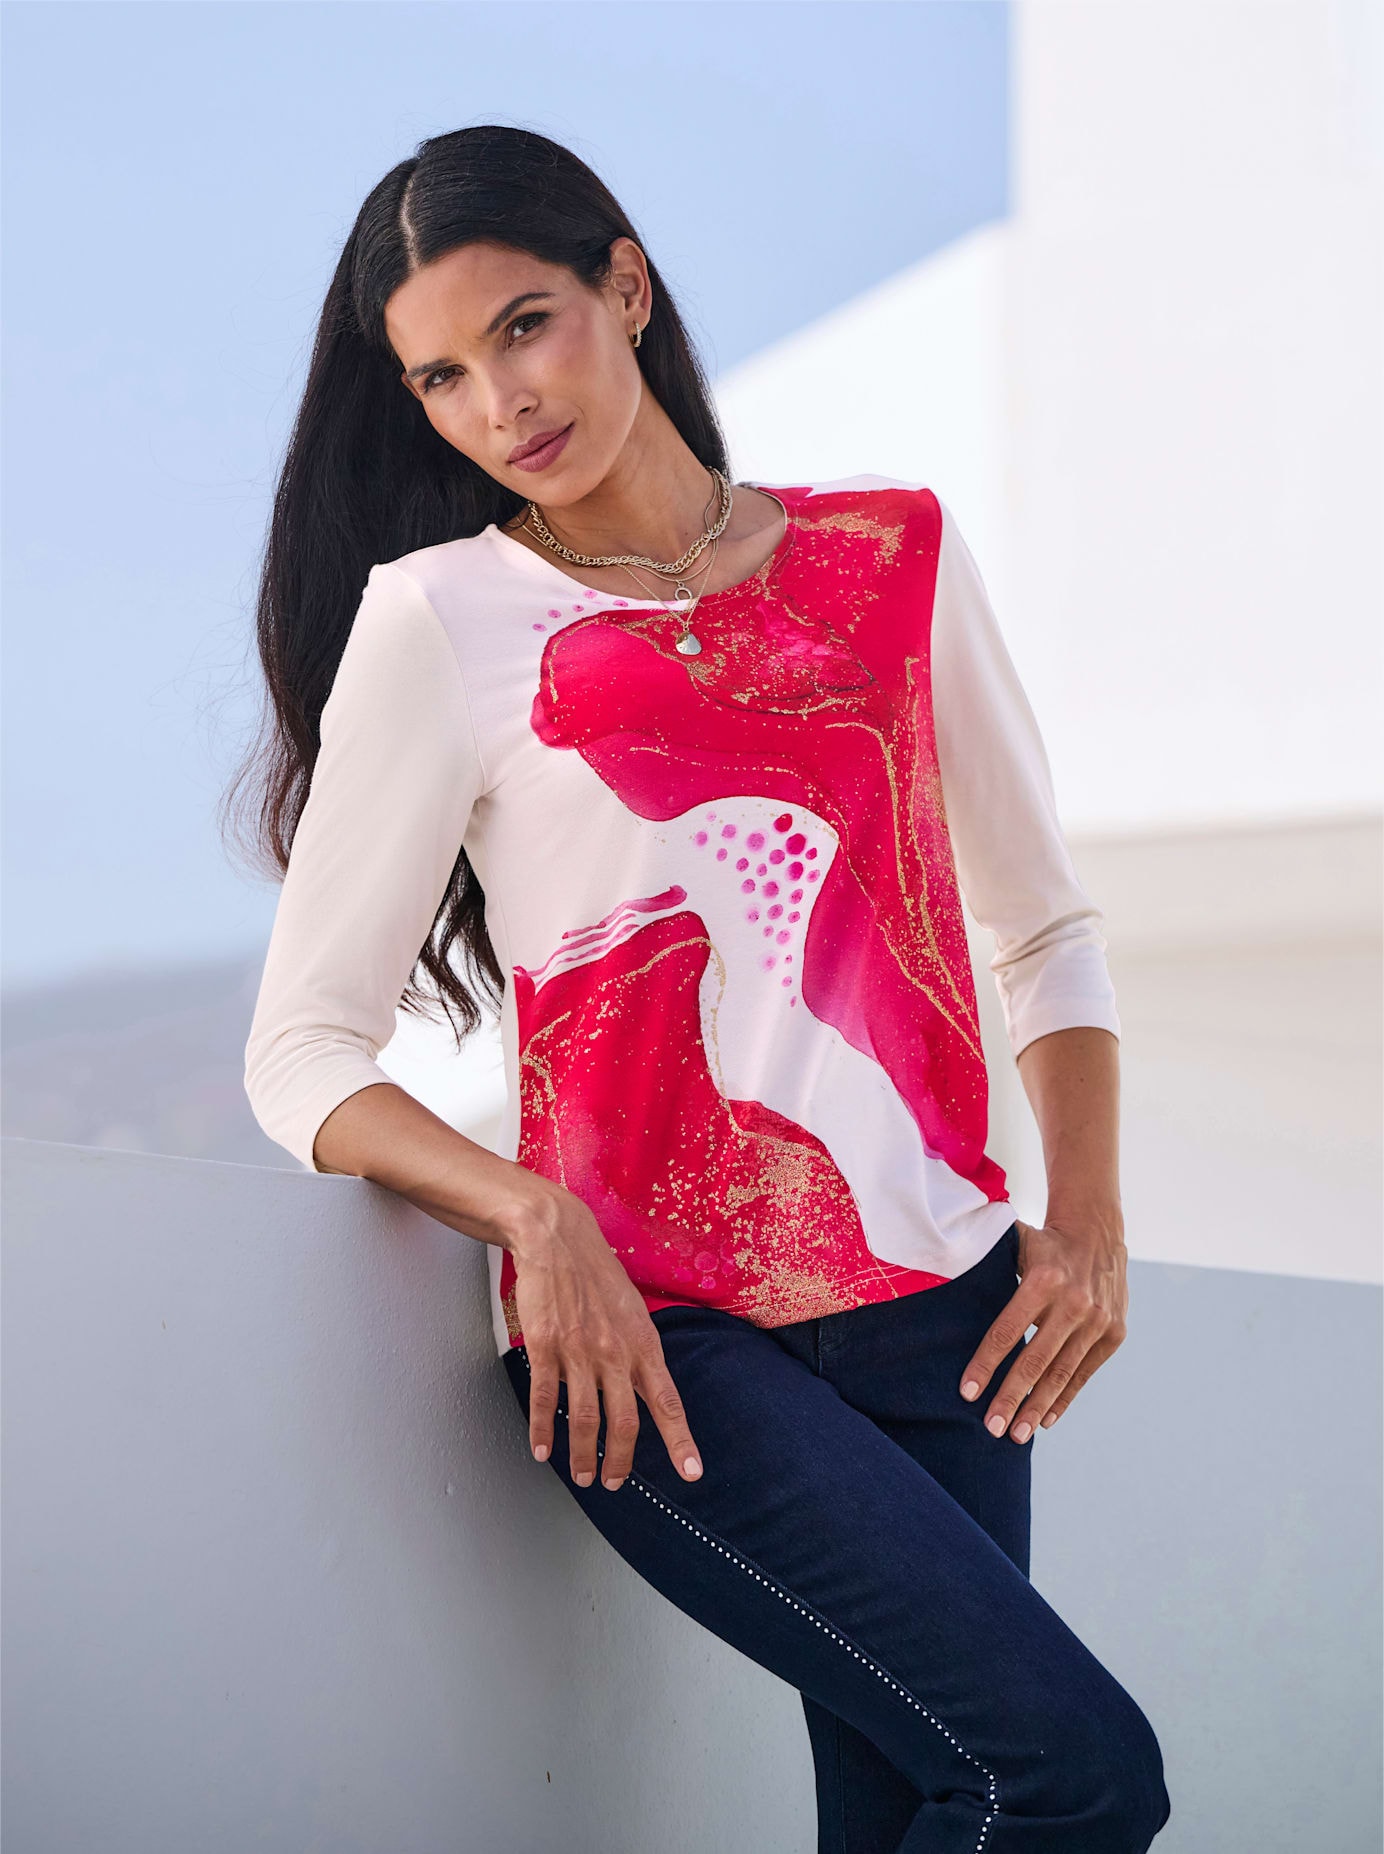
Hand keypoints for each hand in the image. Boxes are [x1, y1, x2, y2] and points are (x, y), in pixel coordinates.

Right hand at [503, 1179, 704, 1492]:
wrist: (558, 1237)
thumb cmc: (596, 1271)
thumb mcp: (633, 1308)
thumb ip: (639, 1349)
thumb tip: (644, 1384)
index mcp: (643, 1343)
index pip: (667, 1401)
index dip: (680, 1440)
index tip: (691, 1472)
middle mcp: (615, 1352)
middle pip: (625, 1420)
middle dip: (621, 1460)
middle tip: (614, 1482)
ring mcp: (579, 1351)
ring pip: (585, 1417)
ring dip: (583, 1454)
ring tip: (581, 1474)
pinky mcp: (545, 1346)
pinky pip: (544, 1398)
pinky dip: (543, 1429)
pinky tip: (542, 1449)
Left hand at [958, 1215, 1128, 1442]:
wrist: (1098, 1232)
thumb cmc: (1042, 1243)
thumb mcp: (1014, 1243)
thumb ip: (983, 1261)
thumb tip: (935, 1273)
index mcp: (1042, 1279)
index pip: (1007, 1330)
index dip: (985, 1363)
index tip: (967, 1392)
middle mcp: (1074, 1302)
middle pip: (1035, 1360)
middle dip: (1011, 1397)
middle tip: (991, 1428)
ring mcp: (1098, 1320)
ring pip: (1062, 1372)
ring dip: (1037, 1407)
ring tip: (1017, 1435)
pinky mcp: (1114, 1333)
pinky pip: (1084, 1372)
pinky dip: (1064, 1398)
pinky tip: (1045, 1419)